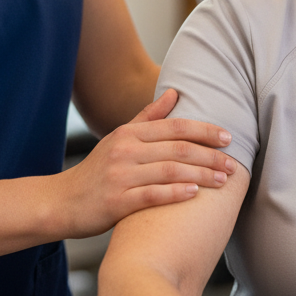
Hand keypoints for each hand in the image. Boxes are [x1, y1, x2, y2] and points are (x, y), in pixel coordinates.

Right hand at [56, 89, 235, 237]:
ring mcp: (120, 176)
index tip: (228, 137)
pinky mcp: (116, 202)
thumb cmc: (97, 171)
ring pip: (169, 171)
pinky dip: (175, 193)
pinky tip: (194, 194)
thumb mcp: (119, 138)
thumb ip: (147, 117)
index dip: (204, 130)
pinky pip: (152, 195)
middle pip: (177, 149)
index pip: (174, 127)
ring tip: (222, 181)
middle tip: (232, 164)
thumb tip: (174, 93)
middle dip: (210, 156)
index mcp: (128, 133)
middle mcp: (125, 151)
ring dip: (201, 175)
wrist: (62, 202)